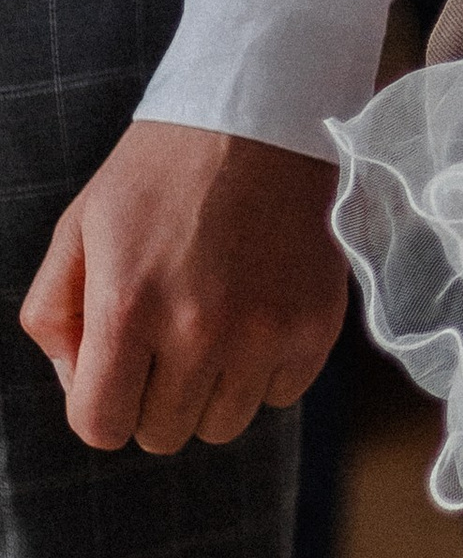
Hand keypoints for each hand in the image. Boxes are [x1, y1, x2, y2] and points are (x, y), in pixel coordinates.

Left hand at [19, 122, 345, 452]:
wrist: (258, 123)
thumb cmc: (159, 175)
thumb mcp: (78, 229)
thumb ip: (53, 316)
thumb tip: (78, 383)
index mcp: (127, 307)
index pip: (101, 426)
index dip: (98, 411)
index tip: (113, 379)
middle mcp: (198, 330)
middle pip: (162, 434)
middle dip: (152, 399)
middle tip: (163, 340)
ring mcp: (264, 333)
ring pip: (222, 425)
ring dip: (210, 391)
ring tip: (212, 328)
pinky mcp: (315, 327)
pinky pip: (279, 395)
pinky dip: (264, 371)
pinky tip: (255, 315)